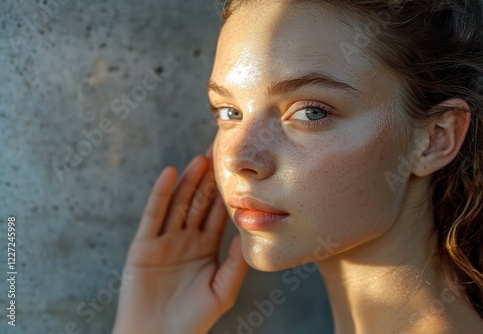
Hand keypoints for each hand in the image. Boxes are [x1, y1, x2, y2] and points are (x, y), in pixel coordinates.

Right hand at [112, 150, 248, 333]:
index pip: (218, 213)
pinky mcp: (144, 246)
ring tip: (201, 159)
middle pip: (199, 202)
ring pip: (179, 203)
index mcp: (205, 248)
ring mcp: (164, 241)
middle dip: (209, 179)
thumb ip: (235, 261)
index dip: (227, 192)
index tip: (237, 170)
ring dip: (189, 181)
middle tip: (220, 152)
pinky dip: (161, 194)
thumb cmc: (193, 320)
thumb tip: (248, 230)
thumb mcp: (222, 289)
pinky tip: (170, 174)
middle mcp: (185, 239)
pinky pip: (154, 215)